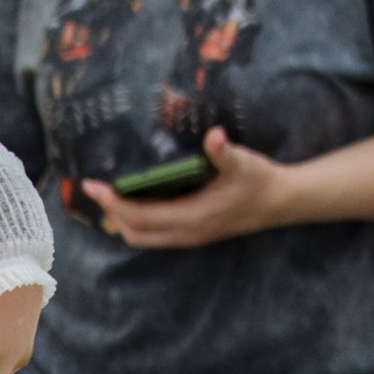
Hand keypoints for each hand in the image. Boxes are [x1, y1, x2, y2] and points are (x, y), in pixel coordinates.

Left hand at [81, 127, 290, 249]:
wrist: (280, 202)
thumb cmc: (260, 180)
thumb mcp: (244, 162)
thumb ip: (224, 151)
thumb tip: (214, 136)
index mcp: (193, 217)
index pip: (141, 216)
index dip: (114, 202)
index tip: (94, 185)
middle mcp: (187, 233)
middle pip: (134, 232)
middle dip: (111, 213)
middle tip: (95, 188)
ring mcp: (189, 236)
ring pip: (143, 237)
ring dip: (123, 220)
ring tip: (110, 195)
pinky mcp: (192, 233)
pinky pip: (154, 234)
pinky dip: (137, 221)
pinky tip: (135, 200)